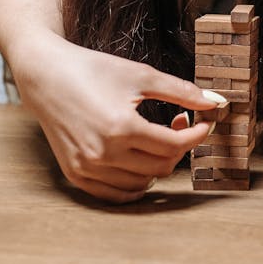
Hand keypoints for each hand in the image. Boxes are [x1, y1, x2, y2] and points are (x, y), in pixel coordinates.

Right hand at [18, 35, 226, 202]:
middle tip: (179, 121)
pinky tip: (140, 157)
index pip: (175, 145)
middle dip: (180, 146)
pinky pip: (117, 193)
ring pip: (142, 183)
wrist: (47, 76)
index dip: (197, 133)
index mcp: (122, 128)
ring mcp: (87, 169)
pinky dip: (136, 181)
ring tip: (157, 136)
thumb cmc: (94, 70)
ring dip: (159, 163)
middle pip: (161, 166)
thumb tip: (215, 101)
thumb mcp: (141, 75)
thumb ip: (181, 91)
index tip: (206, 121)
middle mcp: (103, 154)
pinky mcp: (76, 176)